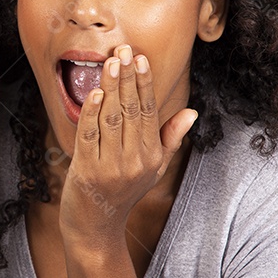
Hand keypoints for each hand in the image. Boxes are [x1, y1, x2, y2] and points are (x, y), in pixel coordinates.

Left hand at [58, 44, 195, 247]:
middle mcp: (135, 161)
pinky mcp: (87, 171)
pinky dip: (91, 111)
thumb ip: (170, 139)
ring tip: (110, 63)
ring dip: (111, 87)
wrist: (96, 226)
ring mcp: (111, 166)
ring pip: (111, 118)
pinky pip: (89, 135)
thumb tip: (191, 113)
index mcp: (152, 156)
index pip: (150, 112)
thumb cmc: (123, 192)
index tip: (141, 59)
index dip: (146, 83)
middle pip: (132, 110)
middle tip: (124, 50)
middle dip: (129, 77)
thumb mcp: (153, 168)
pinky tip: (94, 92)